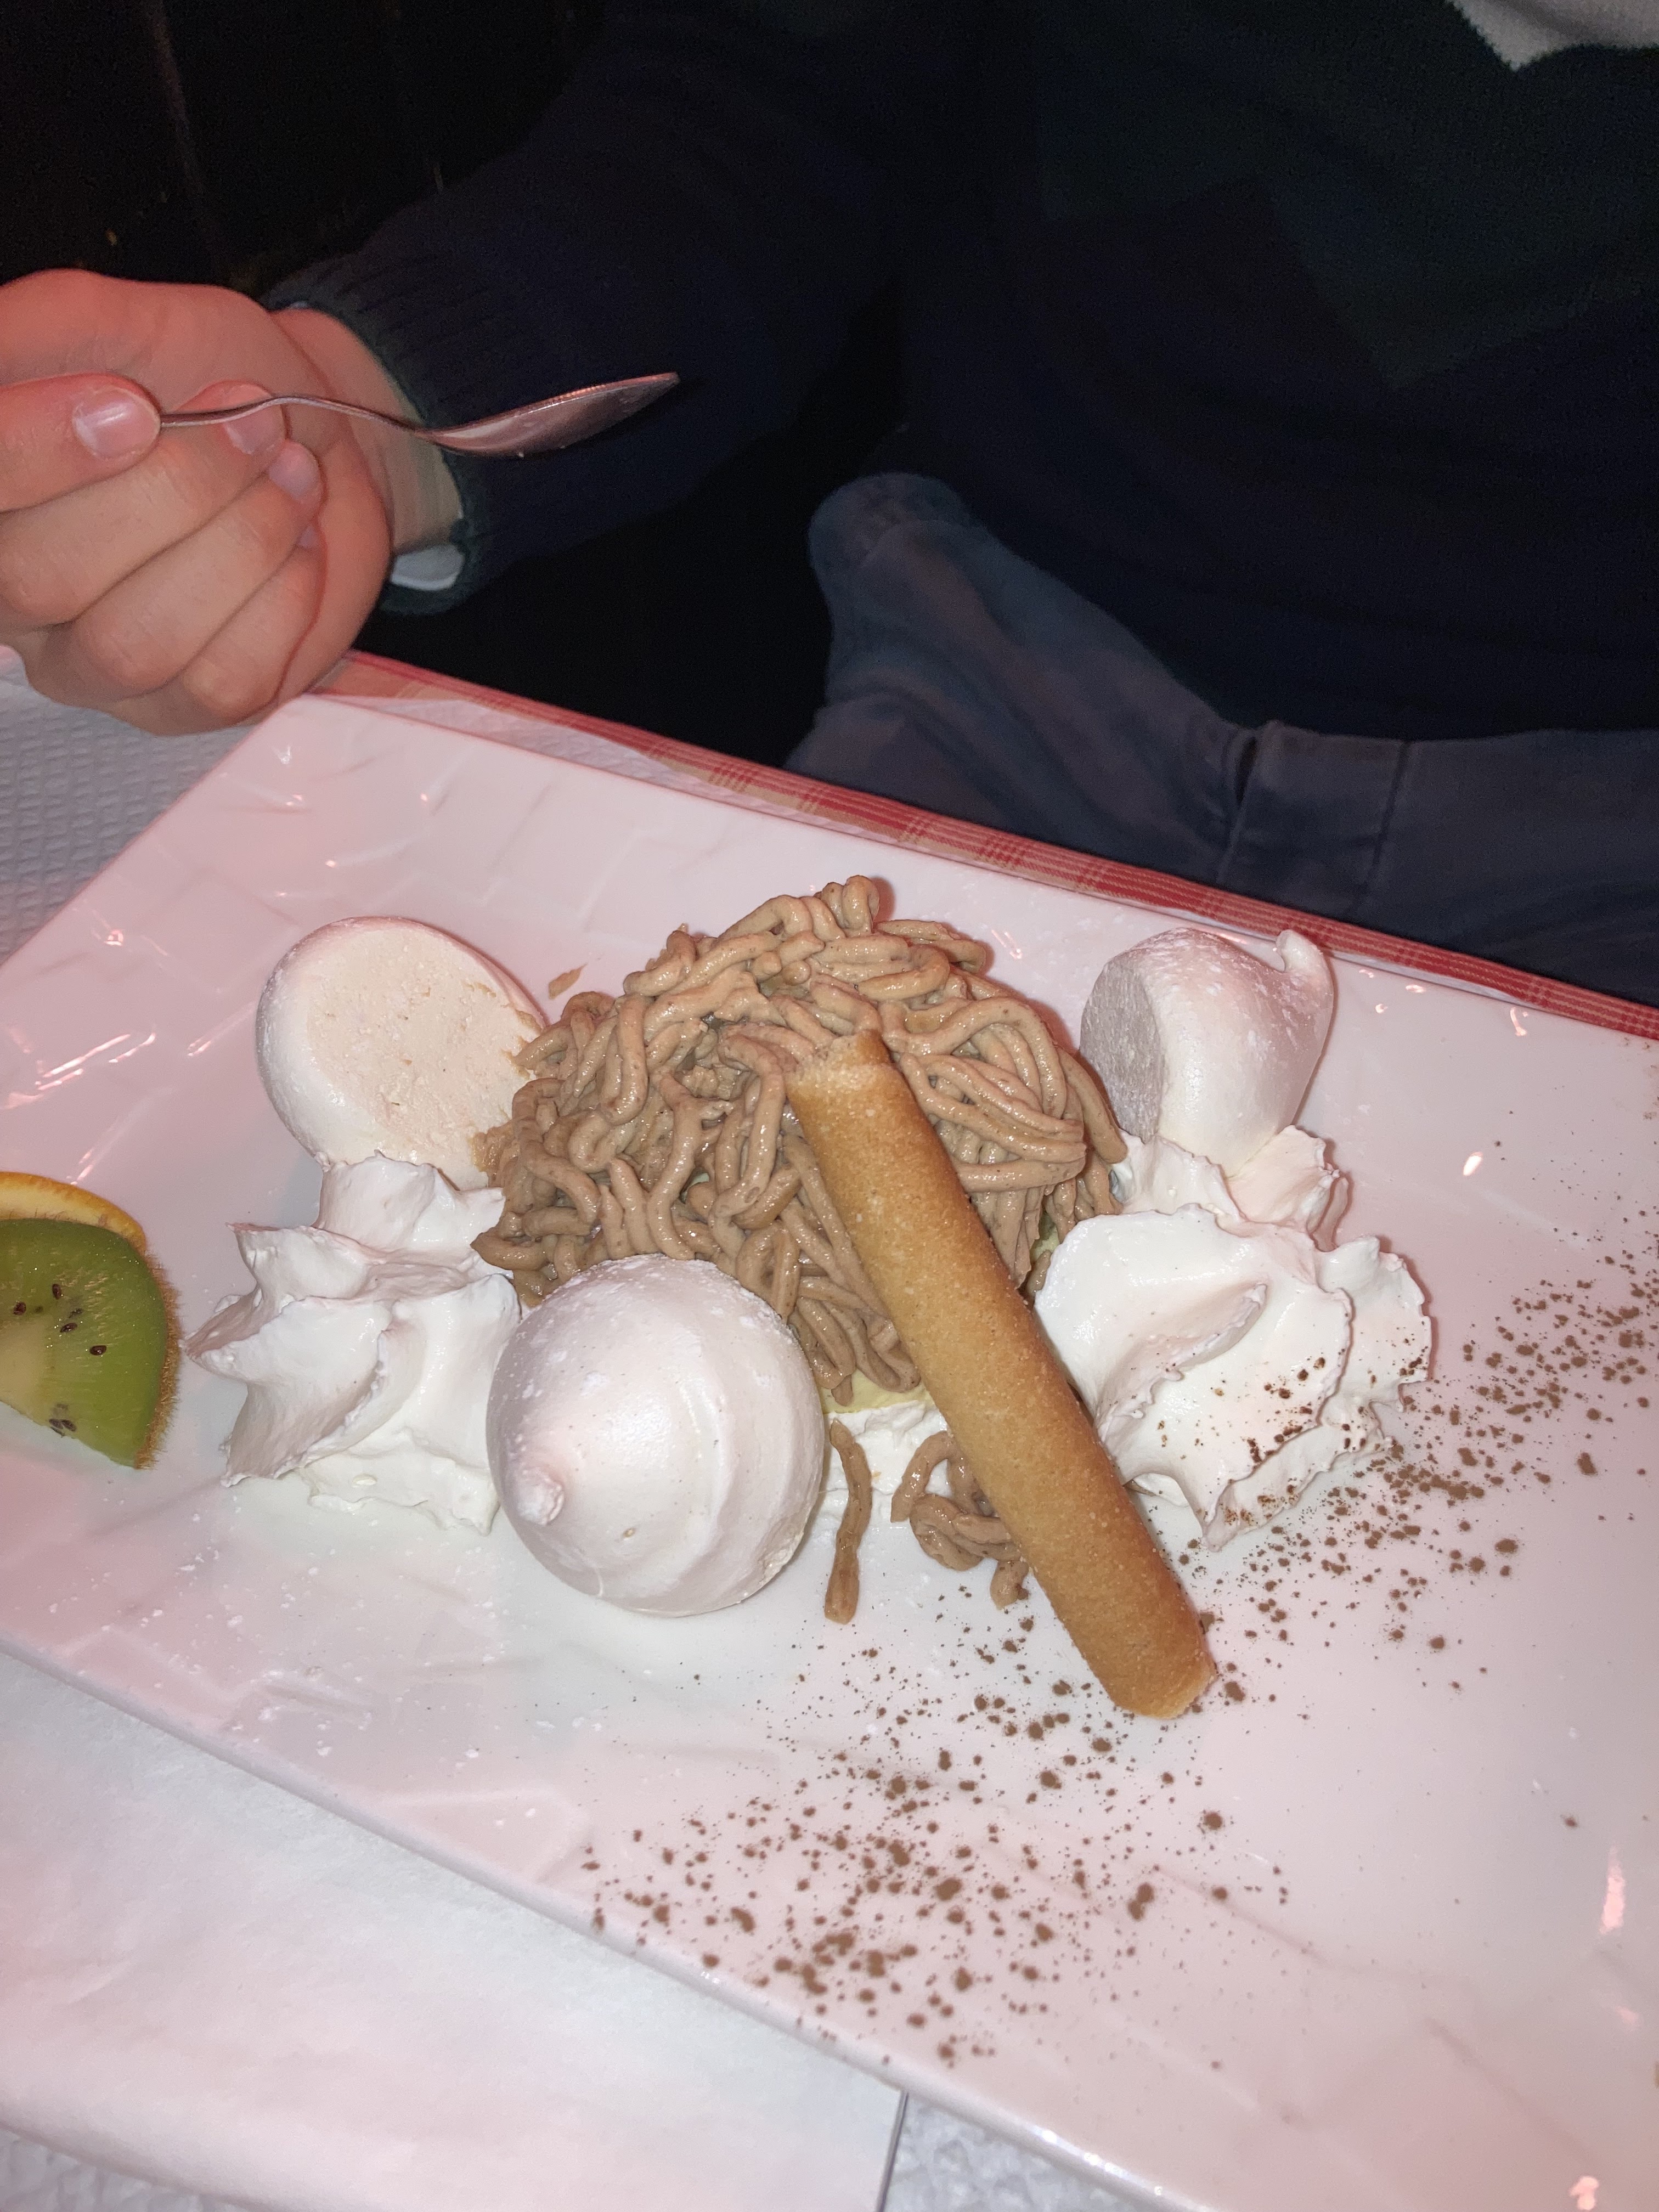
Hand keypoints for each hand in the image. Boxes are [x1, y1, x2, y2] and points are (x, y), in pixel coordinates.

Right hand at [0, 269, 453, 733]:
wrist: (313, 430)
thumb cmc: (203, 374)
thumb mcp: (117, 321)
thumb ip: (38, 326)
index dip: (37, 452)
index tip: (135, 406)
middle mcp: (16, 594)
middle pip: (40, 580)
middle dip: (169, 495)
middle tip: (253, 427)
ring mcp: (94, 664)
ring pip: (133, 644)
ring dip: (235, 549)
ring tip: (289, 477)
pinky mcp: (182, 707)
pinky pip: (218, 683)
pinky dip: (278, 604)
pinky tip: (300, 547)